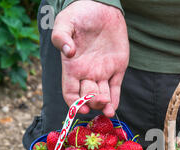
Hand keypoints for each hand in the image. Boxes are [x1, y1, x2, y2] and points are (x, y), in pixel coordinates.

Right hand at [51, 1, 128, 116]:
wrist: (101, 7)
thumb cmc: (79, 14)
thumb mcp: (65, 23)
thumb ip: (61, 37)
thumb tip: (67, 52)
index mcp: (72, 67)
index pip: (70, 93)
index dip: (74, 103)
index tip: (80, 108)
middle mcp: (87, 73)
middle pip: (87, 97)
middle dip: (92, 103)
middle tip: (99, 100)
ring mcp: (102, 72)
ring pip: (102, 96)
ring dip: (104, 106)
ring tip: (108, 110)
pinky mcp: (117, 69)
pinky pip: (115, 89)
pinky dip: (115, 100)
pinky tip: (113, 108)